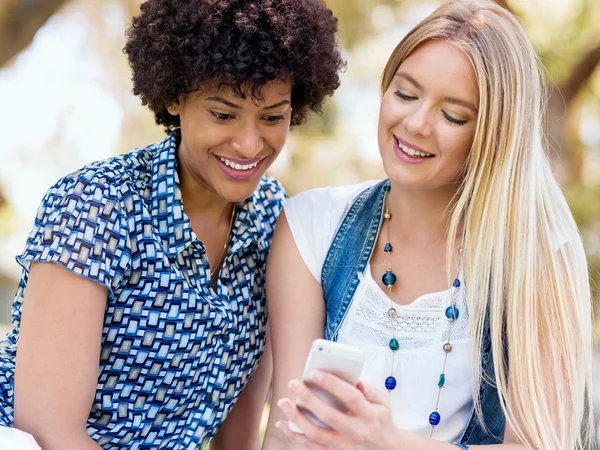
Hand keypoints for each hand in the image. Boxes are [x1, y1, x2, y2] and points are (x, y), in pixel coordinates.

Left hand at [275, 370, 400, 449]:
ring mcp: (344, 446)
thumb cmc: (381, 422)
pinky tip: (283, 424)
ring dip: (296, 418)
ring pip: (316, 434)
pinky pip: (311, 446)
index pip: (350, 397)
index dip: (332, 384)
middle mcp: (356, 432)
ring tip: (283, 403)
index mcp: (368, 415)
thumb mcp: (383, 403)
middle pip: (329, 416)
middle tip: (294, 384)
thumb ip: (370, 390)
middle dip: (308, 399)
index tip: (315, 373)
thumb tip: (357, 381)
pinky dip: (295, 436)